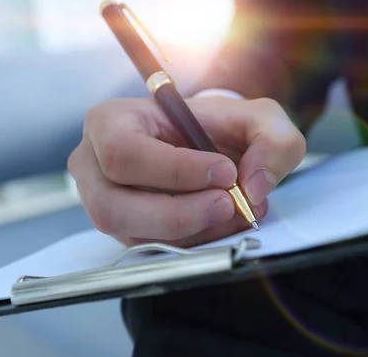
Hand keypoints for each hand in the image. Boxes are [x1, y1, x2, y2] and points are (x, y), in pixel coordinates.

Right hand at [67, 95, 305, 246]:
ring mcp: (104, 203)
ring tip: (231, 212)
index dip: (175, 169)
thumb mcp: (259, 119)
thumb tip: (253, 187)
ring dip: (189, 231)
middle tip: (229, 204)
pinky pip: (149, 249)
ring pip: (133, 235)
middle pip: (116, 206)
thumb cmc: (222, 126)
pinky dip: (191, 243)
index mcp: (109, 122)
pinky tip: (220, 223)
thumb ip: (273, 140)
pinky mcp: (125, 231)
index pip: (124, 152)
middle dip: (179, 212)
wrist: (213, 149)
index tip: (226, 172)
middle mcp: (94, 165)